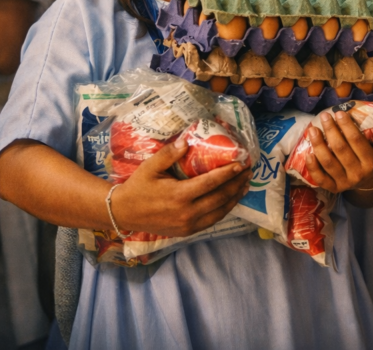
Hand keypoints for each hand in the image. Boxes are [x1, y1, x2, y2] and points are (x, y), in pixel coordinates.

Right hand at [111, 138, 250, 236]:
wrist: (124, 213)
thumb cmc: (138, 187)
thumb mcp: (150, 167)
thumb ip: (169, 153)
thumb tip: (187, 141)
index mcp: (179, 195)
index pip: (211, 183)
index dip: (228, 173)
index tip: (241, 164)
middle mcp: (187, 212)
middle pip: (220, 198)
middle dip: (237, 184)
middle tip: (248, 172)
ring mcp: (188, 224)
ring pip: (219, 212)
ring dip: (234, 198)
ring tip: (245, 185)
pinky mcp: (187, 231)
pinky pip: (212, 220)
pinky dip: (224, 209)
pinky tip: (230, 200)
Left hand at [304, 110, 372, 193]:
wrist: (372, 183)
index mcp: (371, 162)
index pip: (357, 141)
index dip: (347, 126)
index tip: (339, 113)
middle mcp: (358, 173)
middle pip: (340, 149)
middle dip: (331, 130)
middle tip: (324, 116)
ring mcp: (345, 182)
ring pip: (328, 162)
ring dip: (318, 145)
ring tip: (312, 130)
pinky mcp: (334, 188)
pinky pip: (321, 179)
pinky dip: (313, 167)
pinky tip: (309, 154)